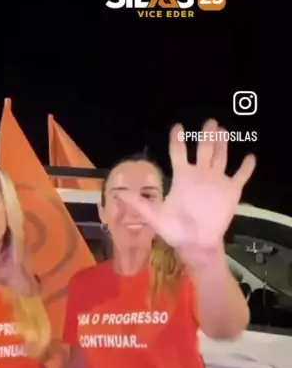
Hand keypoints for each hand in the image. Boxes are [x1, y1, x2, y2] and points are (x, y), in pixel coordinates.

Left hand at [120, 119, 255, 261]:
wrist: (195, 245)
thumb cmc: (175, 231)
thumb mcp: (154, 216)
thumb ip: (138, 203)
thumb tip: (118, 194)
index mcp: (182, 177)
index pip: (178, 153)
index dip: (177, 140)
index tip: (177, 127)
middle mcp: (199, 175)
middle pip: (203, 149)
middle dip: (206, 135)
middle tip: (210, 122)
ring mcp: (216, 182)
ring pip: (221, 157)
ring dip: (222, 144)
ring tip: (223, 130)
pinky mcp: (231, 192)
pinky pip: (240, 176)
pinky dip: (246, 167)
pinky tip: (250, 157)